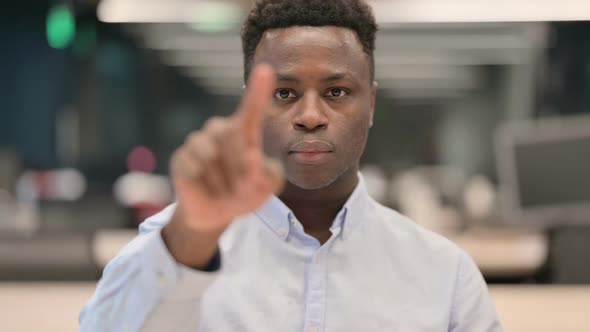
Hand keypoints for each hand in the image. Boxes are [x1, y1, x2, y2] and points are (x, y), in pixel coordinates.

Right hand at [162, 65, 283, 267]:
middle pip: (233, 136)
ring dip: (225, 182)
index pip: (251, 108)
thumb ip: (271, 175)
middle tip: (247, 189)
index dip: (258, 90)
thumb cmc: (245, 193)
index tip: (267, 70)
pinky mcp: (181, 158)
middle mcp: (219, 130)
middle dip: (243, 166)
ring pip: (213, 156)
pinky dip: (207, 188)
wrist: (215, 212)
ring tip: (227, 194)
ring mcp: (197, 142)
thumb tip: (253, 166)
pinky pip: (195, 170)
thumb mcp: (267, 187)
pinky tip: (208, 192)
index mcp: (243, 132)